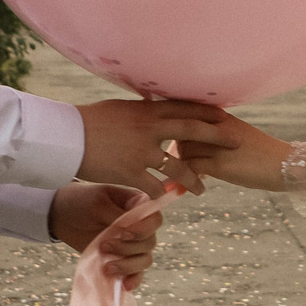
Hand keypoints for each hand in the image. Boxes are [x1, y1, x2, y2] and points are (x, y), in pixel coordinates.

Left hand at [50, 183, 162, 277]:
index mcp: (138, 205)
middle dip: (128, 248)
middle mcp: (139, 225)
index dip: (144, 229)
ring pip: (144, 260)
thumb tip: (133, 229)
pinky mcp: (122, 259)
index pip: (154, 219)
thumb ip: (118, 216)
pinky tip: (124, 285)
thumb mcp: (98, 204)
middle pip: (150, 242)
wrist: (61, 215)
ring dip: (128, 266)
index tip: (124, 234)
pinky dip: (133, 279)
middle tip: (104, 246)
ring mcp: (132, 244)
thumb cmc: (80, 201)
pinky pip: (136, 273)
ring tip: (106, 268)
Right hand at [75, 99, 235, 194]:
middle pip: (193, 131)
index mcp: (147, 110)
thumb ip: (140, 110)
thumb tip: (151, 104)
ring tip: (203, 189)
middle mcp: (150, 129)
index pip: (186, 108)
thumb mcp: (119, 108)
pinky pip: (155, 187)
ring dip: (194, 179)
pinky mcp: (130, 172)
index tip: (226, 116)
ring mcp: (142, 152)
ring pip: (178, 166)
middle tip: (238, 144)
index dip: (208, 112)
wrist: (67, 137)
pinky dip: (162, 194)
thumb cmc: (90, 120)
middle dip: (218, 137)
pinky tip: (167, 200)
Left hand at [172, 113, 292, 191]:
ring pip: (182, 151)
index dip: (173, 125)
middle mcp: (217, 126)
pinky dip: (184, 179)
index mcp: (221, 116)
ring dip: (179, 164)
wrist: (284, 164)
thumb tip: (192, 142)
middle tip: (175, 162)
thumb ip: (215, 134)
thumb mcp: (236, 134)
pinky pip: (189, 169)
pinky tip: (188, 187)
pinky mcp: (219, 165)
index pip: (185, 114)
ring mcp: (217, 145)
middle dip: (175, 148)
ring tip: (184, 176)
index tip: (167, 135)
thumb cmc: (261, 151)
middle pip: (180, 132)